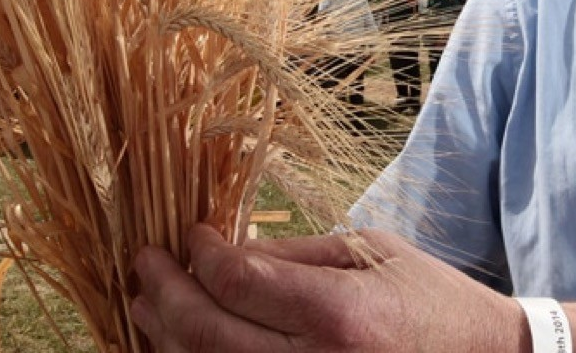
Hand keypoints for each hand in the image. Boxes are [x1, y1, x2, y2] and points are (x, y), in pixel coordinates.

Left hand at [130, 223, 525, 351]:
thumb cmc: (431, 300)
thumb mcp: (370, 253)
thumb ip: (294, 254)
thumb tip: (224, 250)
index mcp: (338, 314)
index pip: (236, 281)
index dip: (198, 254)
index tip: (188, 234)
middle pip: (206, 335)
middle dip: (164, 294)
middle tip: (145, 262)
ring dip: (166, 336)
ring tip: (145, 303)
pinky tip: (181, 343)